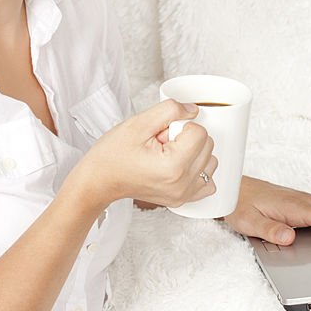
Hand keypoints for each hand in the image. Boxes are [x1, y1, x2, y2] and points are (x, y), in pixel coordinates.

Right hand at [73, 99, 218, 208]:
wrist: (99, 181)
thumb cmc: (112, 155)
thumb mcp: (138, 123)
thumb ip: (170, 110)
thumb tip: (193, 110)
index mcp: (173, 166)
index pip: (200, 132)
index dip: (180, 125)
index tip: (160, 134)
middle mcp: (182, 184)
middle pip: (208, 145)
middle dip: (186, 138)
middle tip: (160, 143)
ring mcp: (183, 195)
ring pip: (210, 161)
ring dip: (194, 153)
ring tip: (166, 155)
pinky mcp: (182, 200)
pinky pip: (208, 182)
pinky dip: (198, 170)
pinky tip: (179, 166)